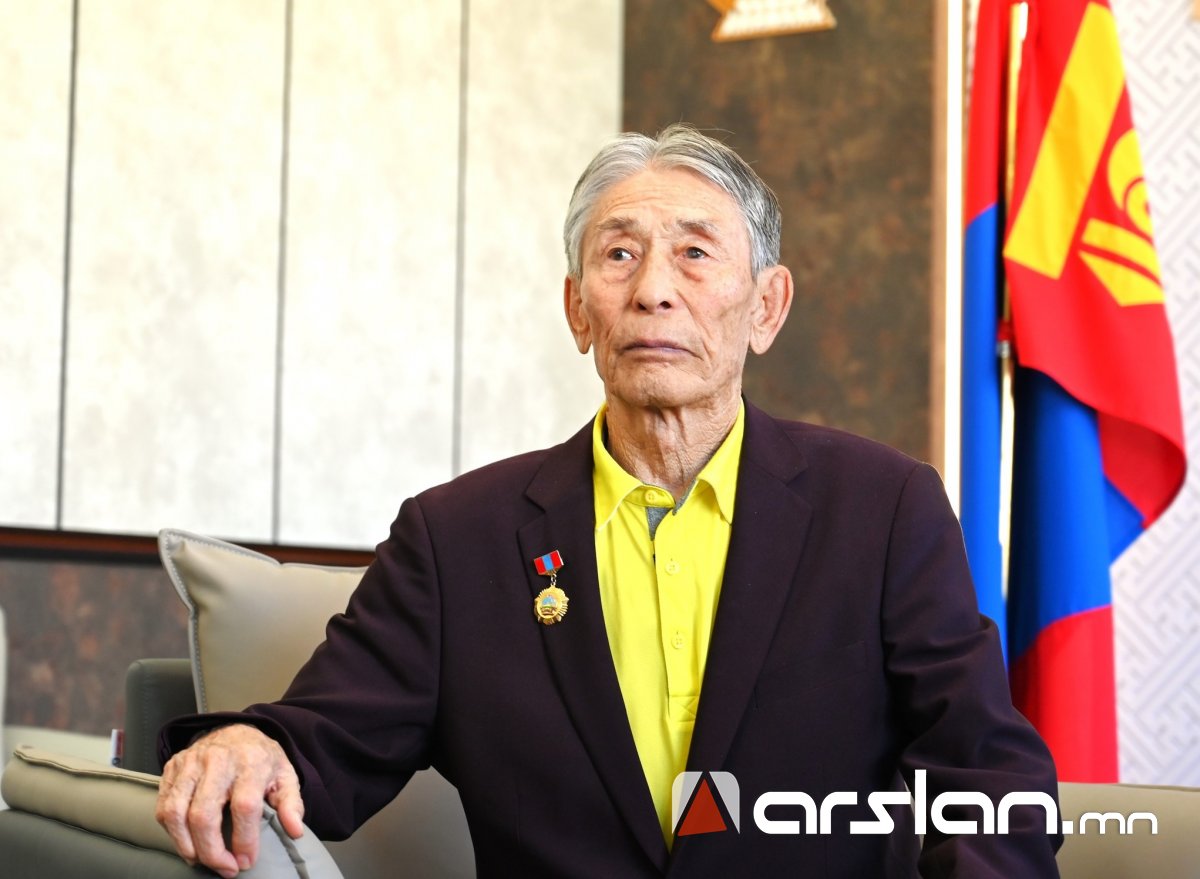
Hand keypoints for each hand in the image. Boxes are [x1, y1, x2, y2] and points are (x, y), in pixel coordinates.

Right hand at [156, 723, 304, 877]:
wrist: (235, 730)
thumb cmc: (260, 758)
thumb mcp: (285, 775)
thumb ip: (291, 803)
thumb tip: (295, 831)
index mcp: (251, 762)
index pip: (244, 806)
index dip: (244, 839)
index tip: (247, 861)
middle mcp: (217, 760)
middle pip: (203, 815)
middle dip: (212, 851)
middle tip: (225, 868)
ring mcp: (191, 763)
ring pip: (176, 813)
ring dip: (186, 845)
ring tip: (201, 860)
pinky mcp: (172, 767)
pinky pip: (163, 806)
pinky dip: (171, 831)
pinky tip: (187, 842)